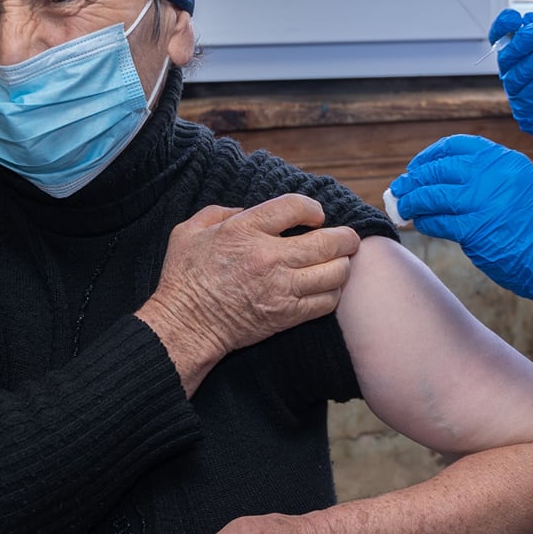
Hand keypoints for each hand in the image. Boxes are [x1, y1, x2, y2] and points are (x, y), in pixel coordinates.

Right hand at [138, 194, 360, 392]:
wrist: (185, 326)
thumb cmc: (184, 278)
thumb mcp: (189, 231)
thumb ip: (219, 212)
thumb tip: (244, 209)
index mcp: (245, 230)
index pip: (295, 207)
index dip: (313, 208)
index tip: (315, 215)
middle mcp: (269, 256)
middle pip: (328, 241)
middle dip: (345, 237)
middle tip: (348, 238)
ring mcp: (281, 287)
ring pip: (334, 272)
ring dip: (342, 265)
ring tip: (340, 262)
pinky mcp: (287, 315)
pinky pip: (326, 302)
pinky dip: (333, 293)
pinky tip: (326, 288)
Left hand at [389, 135, 532, 317]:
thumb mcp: (520, 186)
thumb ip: (487, 178)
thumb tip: (438, 179)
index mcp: (506, 160)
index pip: (458, 146)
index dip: (431, 156)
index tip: (417, 166)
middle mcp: (495, 174)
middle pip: (440, 169)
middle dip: (415, 179)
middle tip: (400, 188)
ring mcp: (484, 201)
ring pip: (433, 194)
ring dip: (413, 201)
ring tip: (404, 207)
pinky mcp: (476, 230)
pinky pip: (439, 222)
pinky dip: (425, 223)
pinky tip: (421, 225)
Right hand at [490, 9, 532, 153]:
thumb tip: (529, 19)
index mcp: (525, 56)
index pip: (503, 40)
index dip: (503, 28)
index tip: (512, 18)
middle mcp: (519, 75)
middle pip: (506, 57)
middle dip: (521, 42)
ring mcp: (523, 96)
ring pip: (515, 76)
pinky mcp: (529, 116)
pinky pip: (526, 97)